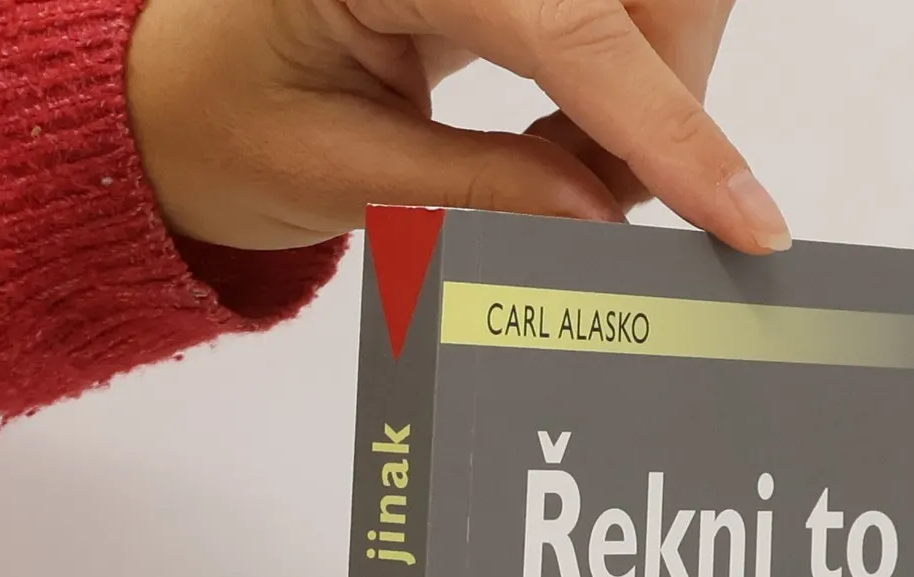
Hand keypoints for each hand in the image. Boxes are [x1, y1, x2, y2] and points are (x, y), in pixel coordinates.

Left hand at [126, 0, 786, 256]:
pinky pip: (614, 7)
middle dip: (666, 98)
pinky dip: (623, 79)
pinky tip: (564, 131)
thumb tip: (606, 219)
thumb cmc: (217, 118)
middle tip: (611, 205)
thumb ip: (483, 191)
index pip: (573, 25)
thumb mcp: (336, 175)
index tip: (743, 216)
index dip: (669, 127)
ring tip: (570, 171)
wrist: (170, 90)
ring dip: (650, 92)